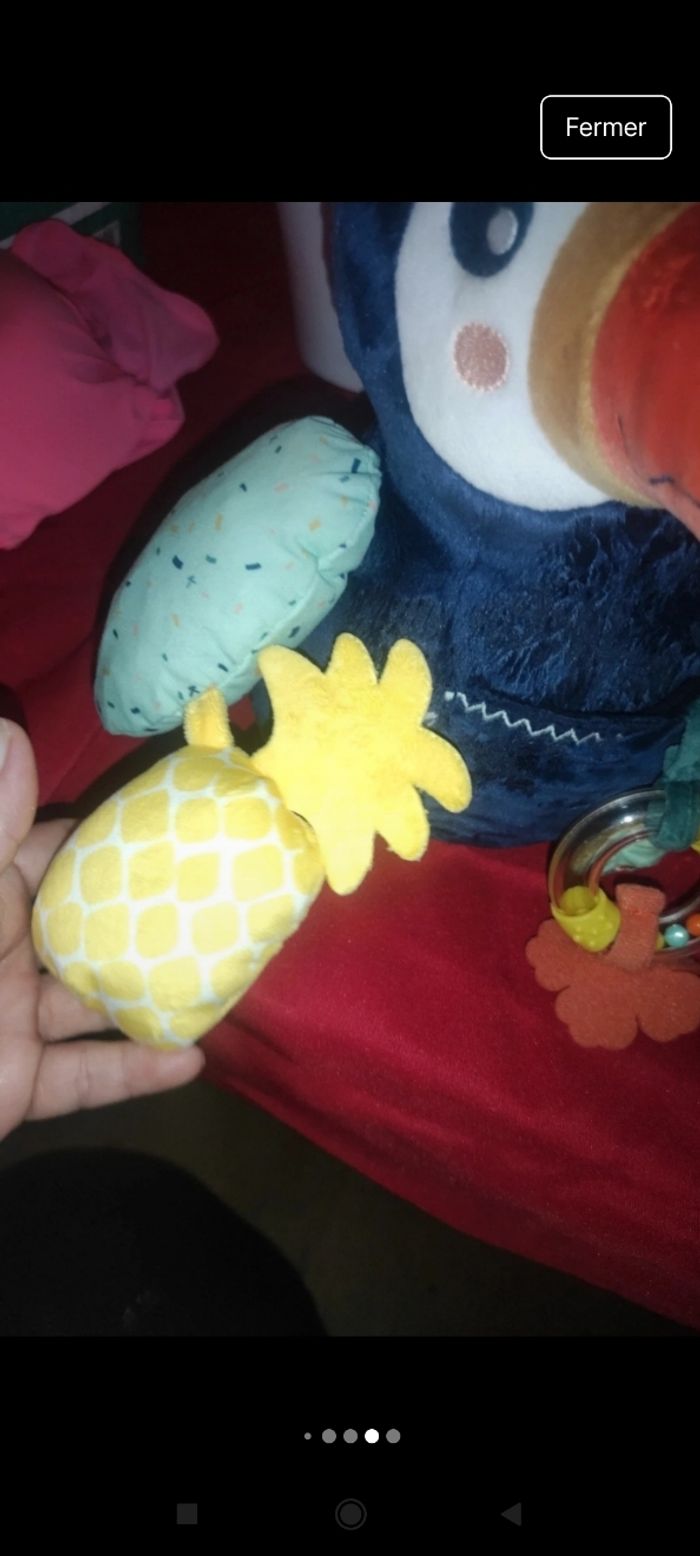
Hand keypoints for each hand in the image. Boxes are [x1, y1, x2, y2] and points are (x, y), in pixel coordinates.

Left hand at [0, 719, 203, 1139]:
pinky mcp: (16, 1084)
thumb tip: (12, 730)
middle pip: (86, 928)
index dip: (109, 838)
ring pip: (95, 1003)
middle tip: (229, 896)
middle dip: (149, 916)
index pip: (52, 854)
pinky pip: (83, 1078)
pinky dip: (133, 1072)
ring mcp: (9, 1020)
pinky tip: (192, 1056)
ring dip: (156, 992)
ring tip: (229, 972)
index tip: (182, 821)